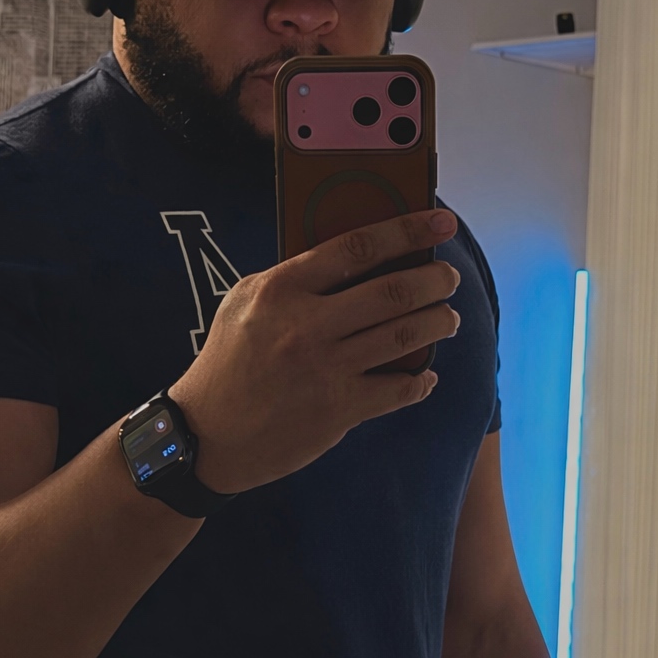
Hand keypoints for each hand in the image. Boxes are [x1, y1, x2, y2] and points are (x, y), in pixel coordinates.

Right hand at [168, 208, 460, 494]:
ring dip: (438, 322)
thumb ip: (293, 278)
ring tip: (448, 318)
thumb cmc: (227, 361)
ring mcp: (326, 369)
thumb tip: (356, 257)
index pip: (357, 248)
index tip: (440, 222)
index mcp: (282, 289)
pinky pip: (398, 389)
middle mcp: (307, 325)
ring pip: (404, 336)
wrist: (208, 434)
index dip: (406, 230)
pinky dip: (420, 380)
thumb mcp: (244, 302)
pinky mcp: (338, 410)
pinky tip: (426, 375)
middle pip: (393, 291)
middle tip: (448, 277)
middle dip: (434, 280)